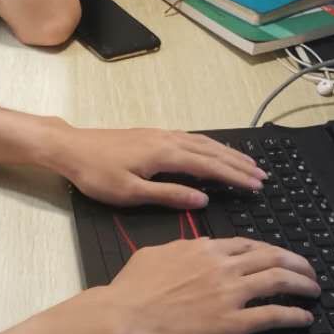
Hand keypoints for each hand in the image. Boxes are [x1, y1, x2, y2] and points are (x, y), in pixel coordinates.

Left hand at [44, 124, 267, 209]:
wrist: (71, 148)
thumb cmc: (97, 175)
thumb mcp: (131, 193)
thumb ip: (169, 195)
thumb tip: (203, 199)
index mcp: (165, 155)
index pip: (209, 166)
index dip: (234, 176)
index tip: (255, 185)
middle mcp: (167, 140)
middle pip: (211, 151)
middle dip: (238, 164)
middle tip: (262, 175)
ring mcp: (160, 134)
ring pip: (203, 142)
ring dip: (227, 152)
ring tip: (247, 163)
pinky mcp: (153, 134)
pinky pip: (191, 138)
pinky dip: (210, 145)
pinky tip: (214, 150)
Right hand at [95, 238, 318, 333]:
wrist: (124, 317)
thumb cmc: (131, 289)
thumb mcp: (154, 255)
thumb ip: (180, 251)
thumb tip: (191, 250)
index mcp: (204, 249)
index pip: (248, 245)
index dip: (269, 250)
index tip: (278, 257)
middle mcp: (223, 267)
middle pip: (272, 257)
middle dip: (297, 262)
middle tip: (309, 271)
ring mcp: (230, 294)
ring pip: (279, 280)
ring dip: (303, 284)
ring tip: (315, 289)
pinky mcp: (233, 323)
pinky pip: (273, 315)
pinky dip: (293, 314)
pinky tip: (304, 317)